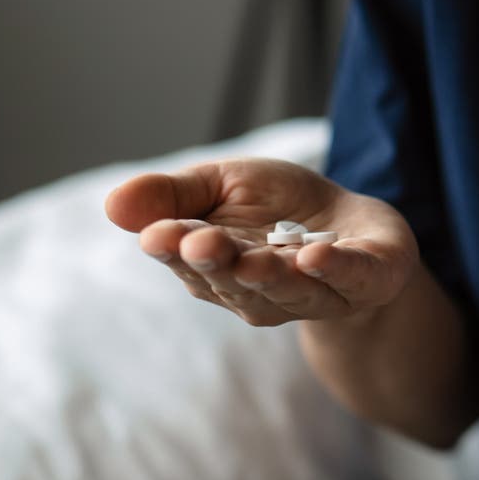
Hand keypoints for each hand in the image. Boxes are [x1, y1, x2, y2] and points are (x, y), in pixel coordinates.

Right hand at [104, 159, 420, 326]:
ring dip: (270, 277)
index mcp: (217, 269)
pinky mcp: (366, 283)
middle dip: (218, 264)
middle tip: (199, 244)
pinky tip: (315, 256)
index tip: (158, 236)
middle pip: (235, 281)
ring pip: (288, 290)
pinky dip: (334, 271)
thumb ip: (173, 195)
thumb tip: (112, 203)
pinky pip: (349, 281)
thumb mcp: (220, 185)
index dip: (175, 250)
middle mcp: (261, 292)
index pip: (189, 262)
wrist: (356, 228)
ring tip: (254, 259)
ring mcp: (315, 293)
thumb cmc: (278, 209)